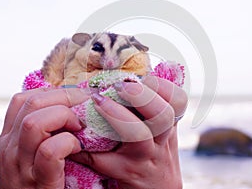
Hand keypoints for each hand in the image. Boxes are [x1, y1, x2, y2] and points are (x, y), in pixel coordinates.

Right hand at [0, 88, 88, 188]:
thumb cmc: (38, 183)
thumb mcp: (32, 154)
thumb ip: (44, 133)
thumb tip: (70, 109)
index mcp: (11, 138)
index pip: (24, 99)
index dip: (53, 92)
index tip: (75, 99)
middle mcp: (10, 148)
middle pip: (32, 102)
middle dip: (65, 97)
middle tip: (84, 107)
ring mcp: (20, 166)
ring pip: (35, 122)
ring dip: (65, 117)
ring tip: (79, 128)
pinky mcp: (38, 182)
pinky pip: (50, 151)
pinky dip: (68, 143)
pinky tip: (77, 148)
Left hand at [70, 76, 187, 188]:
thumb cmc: (156, 153)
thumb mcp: (162, 131)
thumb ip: (153, 107)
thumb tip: (133, 78)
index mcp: (168, 125)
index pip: (177, 102)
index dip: (162, 86)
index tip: (144, 78)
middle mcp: (160, 140)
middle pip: (162, 115)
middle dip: (141, 96)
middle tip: (120, 86)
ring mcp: (144, 157)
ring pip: (137, 135)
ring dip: (116, 115)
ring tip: (98, 100)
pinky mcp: (125, 173)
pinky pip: (103, 159)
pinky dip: (85, 146)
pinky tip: (74, 136)